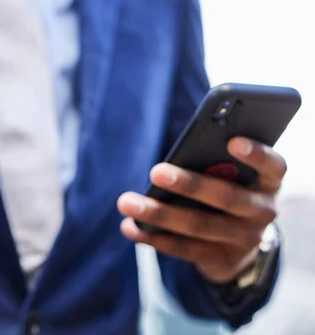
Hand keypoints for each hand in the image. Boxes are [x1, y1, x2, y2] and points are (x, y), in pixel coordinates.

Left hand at [117, 137, 284, 283]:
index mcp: (268, 182)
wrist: (239, 243)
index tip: (232, 141)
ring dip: (159, 214)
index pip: (273, 166)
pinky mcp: (220, 260)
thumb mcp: (232, 175)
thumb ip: (216, 164)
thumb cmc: (228, 188)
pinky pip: (184, 249)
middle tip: (155, 171)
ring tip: (127, 203)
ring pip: (198, 225)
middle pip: (226, 198)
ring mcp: (243, 239)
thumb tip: (174, 161)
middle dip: (188, 184)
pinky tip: (130, 227)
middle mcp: (262, 211)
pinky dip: (153, 237)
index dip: (256, 154)